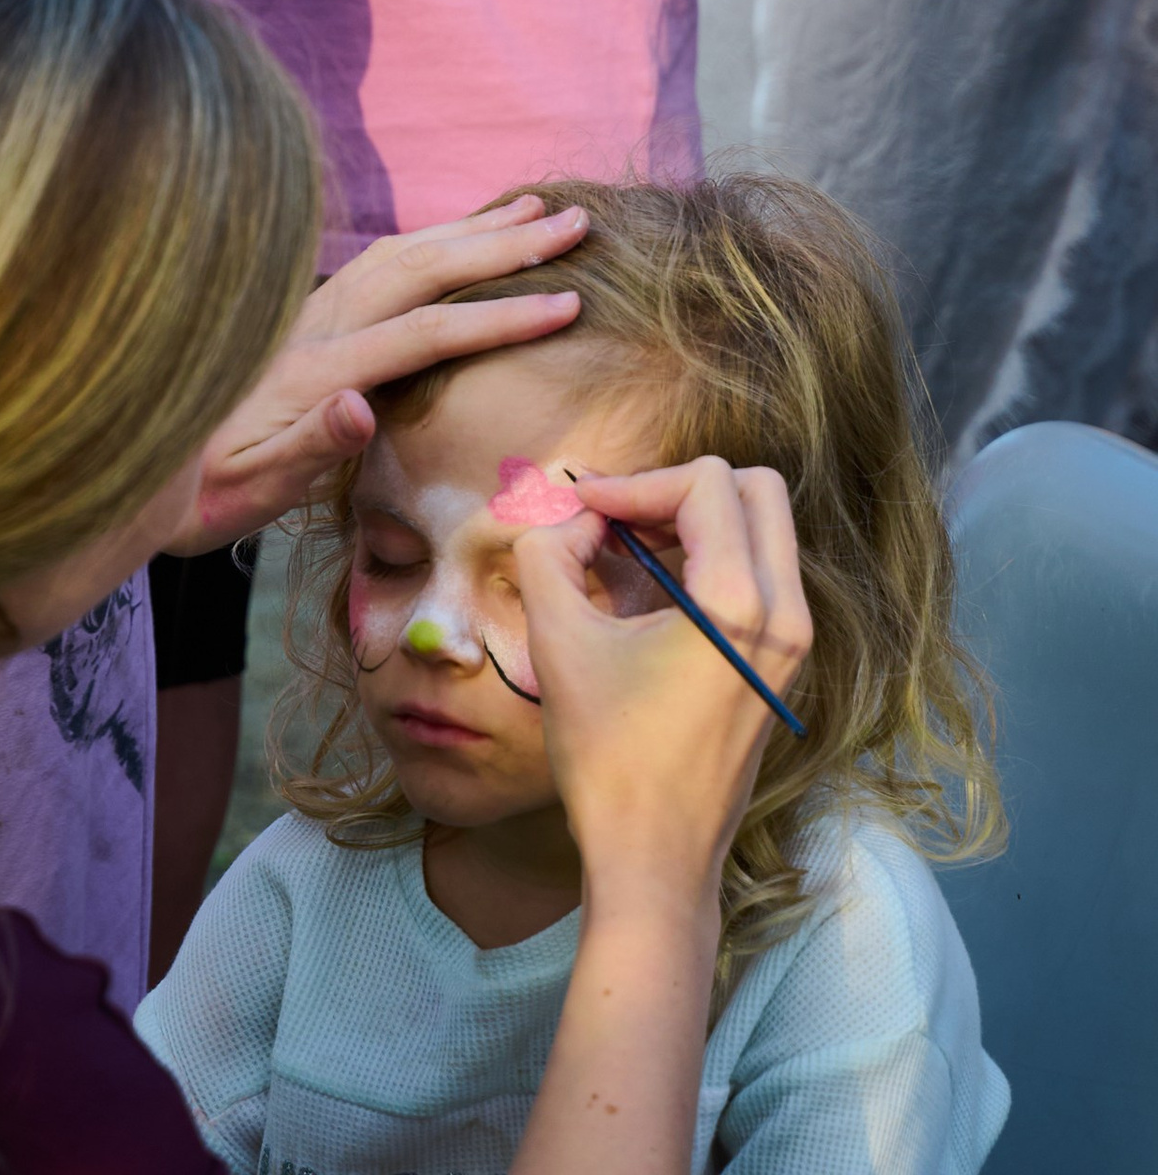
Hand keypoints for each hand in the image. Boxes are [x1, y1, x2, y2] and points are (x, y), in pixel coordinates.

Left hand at [182, 197, 588, 546]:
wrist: (137, 456)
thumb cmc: (201, 491)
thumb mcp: (253, 487)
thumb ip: (310, 447)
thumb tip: (361, 407)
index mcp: (319, 370)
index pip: (426, 331)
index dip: (500, 316)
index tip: (569, 302)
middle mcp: (318, 326)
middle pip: (423, 267)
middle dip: (504, 244)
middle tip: (577, 221)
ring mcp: (310, 315)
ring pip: (402, 252)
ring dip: (470, 229)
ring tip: (533, 211)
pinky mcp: (304, 317)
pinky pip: (381, 261)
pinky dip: (430, 240)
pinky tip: (455, 240)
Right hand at [516, 457, 811, 905]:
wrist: (655, 862)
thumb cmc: (609, 755)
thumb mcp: (559, 639)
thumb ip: (551, 551)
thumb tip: (573, 520)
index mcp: (742, 602)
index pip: (706, 481)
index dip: (637, 481)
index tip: (584, 511)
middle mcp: (787, 616)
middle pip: (755, 491)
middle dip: (678, 489)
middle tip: (617, 519)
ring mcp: (793, 647)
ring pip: (761, 533)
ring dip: (694, 524)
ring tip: (624, 552)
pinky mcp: (783, 670)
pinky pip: (759, 578)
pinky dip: (710, 561)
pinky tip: (649, 593)